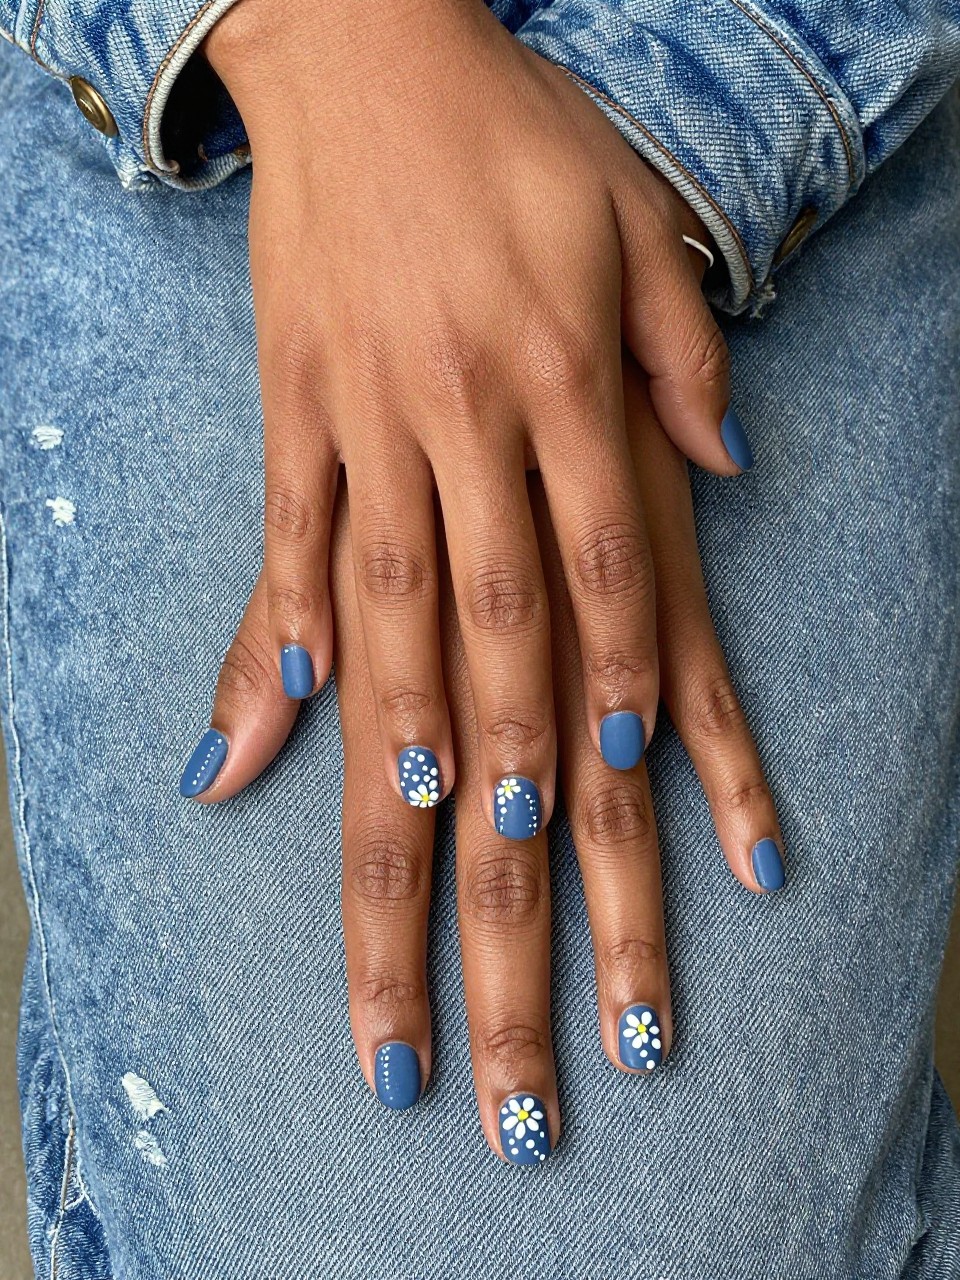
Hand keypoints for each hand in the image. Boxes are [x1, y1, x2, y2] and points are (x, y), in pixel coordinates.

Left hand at [187, 356, 782, 1158]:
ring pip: (600, 771)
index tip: (393, 1061)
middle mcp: (482, 605)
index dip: (382, 945)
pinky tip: (753, 859)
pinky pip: (702, 660)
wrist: (412, 140)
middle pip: (490, 829)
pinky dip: (729, 758)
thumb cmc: (352, 327)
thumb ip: (269, 630)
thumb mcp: (296, 488)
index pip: (380, 817)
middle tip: (517, 1115)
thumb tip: (217, 768)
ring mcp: (576, 569)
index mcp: (388, 602)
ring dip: (620, 907)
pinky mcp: (656, 522)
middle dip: (499, 972)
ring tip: (635, 1033)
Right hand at [190, 0, 745, 826]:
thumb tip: (728, 458)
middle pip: (493, 595)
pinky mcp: (292, 391)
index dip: (615, 659)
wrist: (366, 47)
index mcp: (559, 368)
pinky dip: (291, 604)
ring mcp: (366, 401)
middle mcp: (463, 400)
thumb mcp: (633, 220)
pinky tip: (297, 689)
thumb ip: (682, 350)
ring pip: (388, 578)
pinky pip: (291, 516)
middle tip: (522, 828)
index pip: (599, 549)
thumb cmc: (512, 136)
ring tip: (421, 792)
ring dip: (405, 698)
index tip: (623, 753)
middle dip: (513, 722)